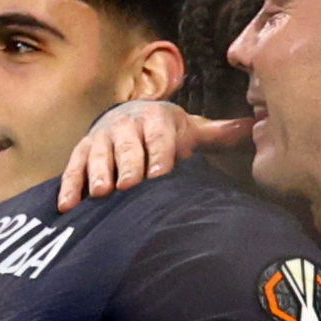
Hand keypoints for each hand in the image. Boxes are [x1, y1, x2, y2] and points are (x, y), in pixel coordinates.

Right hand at [56, 100, 248, 211]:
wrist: (132, 115)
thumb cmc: (168, 132)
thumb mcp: (192, 129)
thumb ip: (220, 133)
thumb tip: (253, 128)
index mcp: (156, 120)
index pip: (160, 138)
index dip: (160, 155)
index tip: (161, 175)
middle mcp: (127, 125)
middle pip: (128, 147)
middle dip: (128, 166)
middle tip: (128, 186)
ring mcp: (102, 137)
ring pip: (99, 155)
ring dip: (98, 173)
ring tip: (101, 192)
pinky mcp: (83, 150)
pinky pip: (73, 166)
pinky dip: (69, 185)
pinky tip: (67, 205)